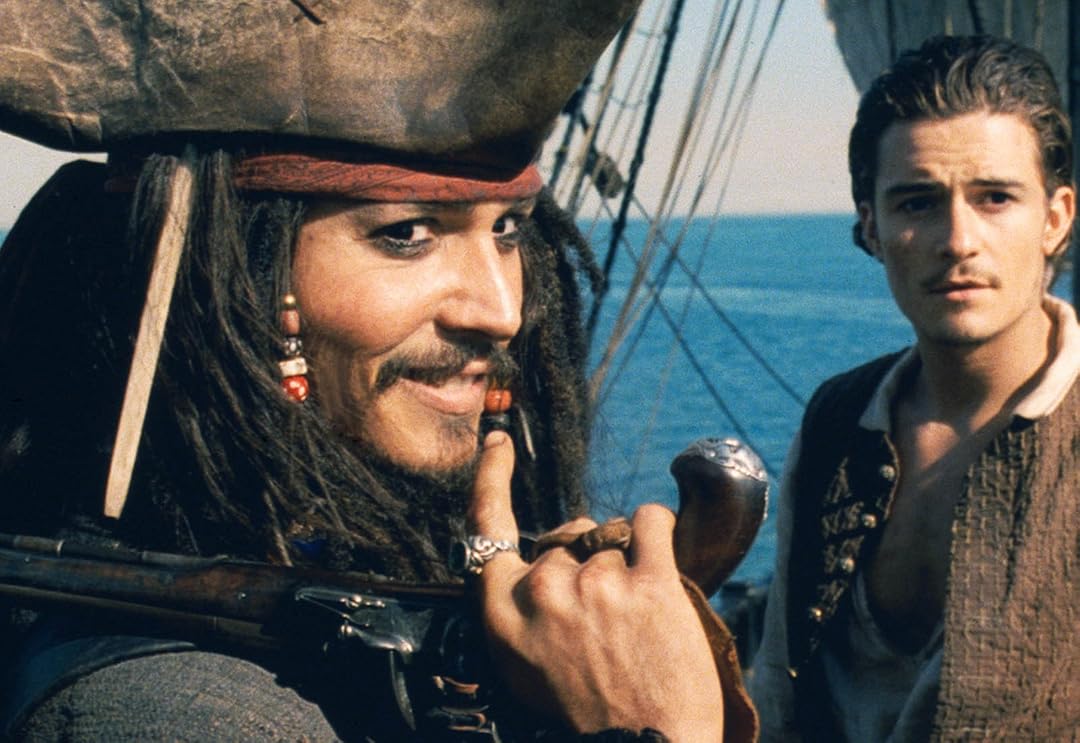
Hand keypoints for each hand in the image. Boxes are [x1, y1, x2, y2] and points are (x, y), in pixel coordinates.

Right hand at [469, 431, 724, 741]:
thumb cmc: (588, 717)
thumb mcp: (526, 668)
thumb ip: (525, 608)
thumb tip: (549, 555)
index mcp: (505, 615)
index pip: (487, 528)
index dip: (491, 480)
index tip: (497, 444)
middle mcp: (544, 592)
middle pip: (567, 536)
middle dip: (589, 560)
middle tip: (608, 613)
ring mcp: (596, 584)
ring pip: (612, 537)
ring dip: (627, 564)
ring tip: (637, 620)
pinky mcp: (650, 581)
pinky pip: (650, 521)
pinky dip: (657, 532)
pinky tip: (660, 560)